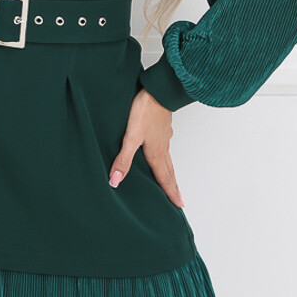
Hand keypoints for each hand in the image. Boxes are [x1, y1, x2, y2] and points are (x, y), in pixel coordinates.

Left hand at [108, 86, 184, 207]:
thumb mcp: (131, 137)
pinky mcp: (164, 127)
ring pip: (169, 160)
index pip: (164, 179)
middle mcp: (163, 147)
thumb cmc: (145, 111)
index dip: (170, 193)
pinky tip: (163, 153)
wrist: (158, 90)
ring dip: (172, 173)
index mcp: (156, 153)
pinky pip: (167, 147)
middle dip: (174, 187)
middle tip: (180, 200)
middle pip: (170, 172)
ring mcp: (165, 136)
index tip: (179, 206)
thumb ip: (123, 160)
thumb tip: (116, 181)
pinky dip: (167, 157)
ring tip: (173, 182)